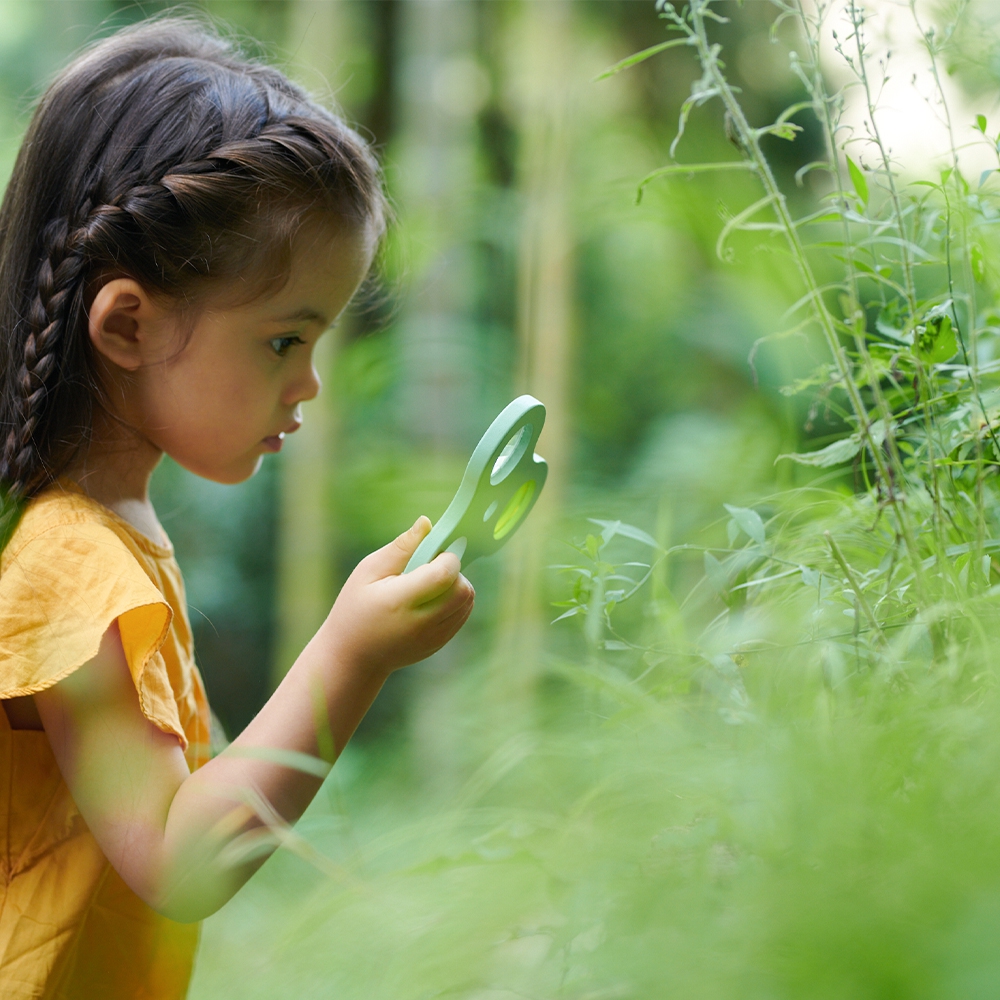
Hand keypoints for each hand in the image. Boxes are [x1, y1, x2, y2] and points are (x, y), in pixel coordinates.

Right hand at [319, 516, 474, 675]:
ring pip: (468, 601)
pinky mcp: (440, 644)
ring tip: (428, 584)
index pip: (444, 575)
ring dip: (456, 585)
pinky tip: (431, 599)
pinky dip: (455, 601)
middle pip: (463, 589)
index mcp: (400, 601)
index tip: (431, 554)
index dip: (446, 558)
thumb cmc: (355, 607)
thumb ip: (401, 547)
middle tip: (429, 568)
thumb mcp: (369, 571)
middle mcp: (421, 623)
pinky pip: (463, 614)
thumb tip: (427, 523)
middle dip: (453, 571)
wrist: (354, 656)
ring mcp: (433, 637)